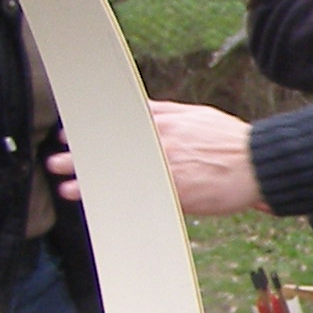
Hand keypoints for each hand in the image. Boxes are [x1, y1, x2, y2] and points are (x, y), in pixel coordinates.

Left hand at [56, 101, 263, 216]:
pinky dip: (117, 201)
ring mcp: (165, 168)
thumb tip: (141, 107)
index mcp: (163, 122)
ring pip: (120, 173)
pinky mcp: (174, 193)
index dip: (89, 128)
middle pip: (111, 148)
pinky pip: (138, 197)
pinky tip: (101, 205)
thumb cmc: (230, 140)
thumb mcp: (195, 115)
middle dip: (80, 154)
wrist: (257, 162)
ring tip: (67, 186)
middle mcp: (159, 143)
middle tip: (56, 160)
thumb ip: (165, 112)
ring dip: (90, 180)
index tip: (68, 133)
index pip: (116, 122)